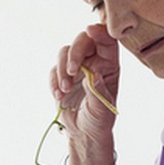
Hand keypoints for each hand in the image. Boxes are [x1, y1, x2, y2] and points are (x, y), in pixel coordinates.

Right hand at [50, 23, 119, 144]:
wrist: (84, 133)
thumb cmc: (99, 120)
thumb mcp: (103, 109)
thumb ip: (99, 91)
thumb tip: (94, 74)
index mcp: (109, 66)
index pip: (107, 41)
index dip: (100, 32)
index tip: (91, 31)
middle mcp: (93, 62)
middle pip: (83, 41)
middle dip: (75, 53)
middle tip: (72, 71)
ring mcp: (77, 67)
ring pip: (65, 52)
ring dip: (62, 70)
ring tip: (65, 91)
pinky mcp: (62, 75)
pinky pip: (54, 69)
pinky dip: (54, 82)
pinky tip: (59, 96)